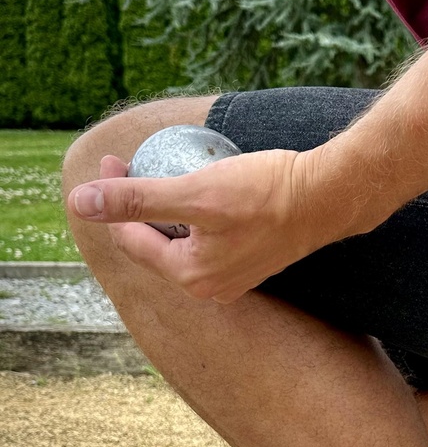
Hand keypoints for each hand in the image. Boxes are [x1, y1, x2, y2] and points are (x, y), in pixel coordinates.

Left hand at [69, 148, 326, 303]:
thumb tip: (81, 202)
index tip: (114, 159)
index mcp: (191, 276)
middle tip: (134, 162)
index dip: (113, 197)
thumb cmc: (266, 193)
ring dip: (169, 209)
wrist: (328, 198)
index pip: (132, 238)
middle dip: (139, 204)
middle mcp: (210, 288)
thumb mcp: (195, 192)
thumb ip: (137, 200)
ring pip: (184, 241)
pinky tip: (206, 189)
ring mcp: (234, 278)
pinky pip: (210, 240)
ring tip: (168, 174)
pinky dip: (198, 216)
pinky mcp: (253, 262)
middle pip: (157, 242)